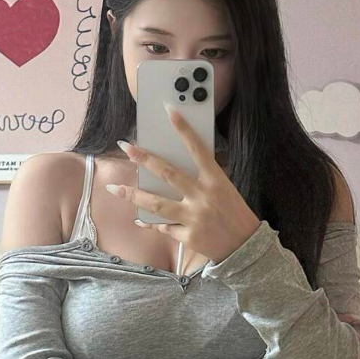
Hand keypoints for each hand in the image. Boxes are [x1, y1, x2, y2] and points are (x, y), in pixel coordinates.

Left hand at [103, 105, 260, 264]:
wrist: (245, 247)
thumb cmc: (234, 214)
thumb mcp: (224, 190)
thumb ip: (202, 179)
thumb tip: (171, 171)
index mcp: (215, 180)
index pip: (198, 149)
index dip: (184, 129)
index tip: (170, 111)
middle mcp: (203, 197)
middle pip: (168, 174)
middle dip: (144, 159)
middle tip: (125, 146)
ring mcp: (194, 217)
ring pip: (157, 204)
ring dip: (133, 196)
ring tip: (114, 188)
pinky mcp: (188, 236)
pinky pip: (163, 227)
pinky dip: (150, 224)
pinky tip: (139, 220)